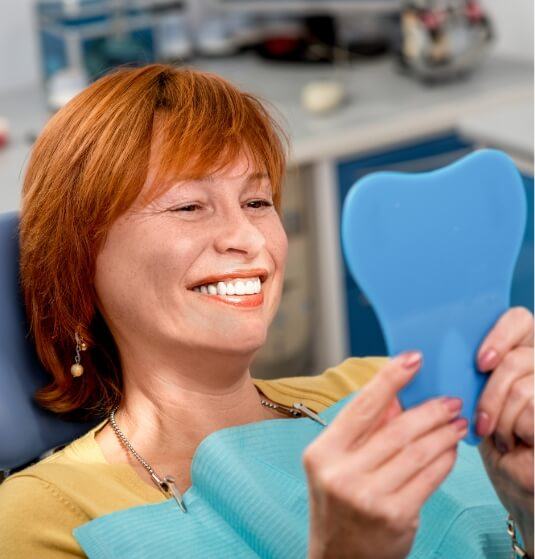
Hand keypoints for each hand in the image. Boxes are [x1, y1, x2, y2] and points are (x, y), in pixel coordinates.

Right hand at [303, 352, 466, 558]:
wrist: (339, 557)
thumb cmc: (339, 504)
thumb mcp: (339, 463)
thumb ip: (364, 430)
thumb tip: (400, 397)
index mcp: (322, 452)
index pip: (361, 407)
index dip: (389, 379)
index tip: (413, 359)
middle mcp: (341, 473)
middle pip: (396, 430)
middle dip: (429, 410)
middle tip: (450, 400)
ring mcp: (368, 497)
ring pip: (417, 452)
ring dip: (443, 434)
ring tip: (457, 423)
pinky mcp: (395, 516)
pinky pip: (428, 477)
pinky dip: (444, 460)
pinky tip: (451, 450)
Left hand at [475, 306, 533, 555]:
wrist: (518, 477)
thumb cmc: (491, 429)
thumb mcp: (474, 391)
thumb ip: (464, 364)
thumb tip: (421, 350)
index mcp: (521, 346)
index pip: (517, 318)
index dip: (499, 336)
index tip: (480, 362)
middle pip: (517, 359)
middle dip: (492, 394)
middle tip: (483, 419)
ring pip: (522, 388)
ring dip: (502, 417)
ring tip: (498, 433)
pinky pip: (532, 412)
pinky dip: (517, 430)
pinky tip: (514, 441)